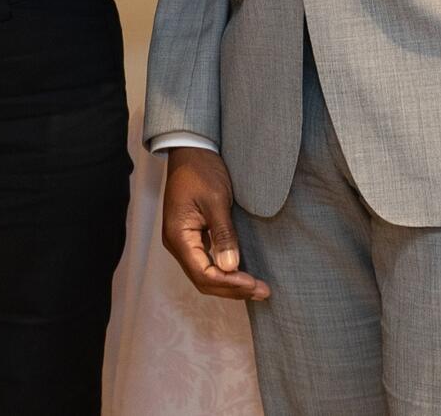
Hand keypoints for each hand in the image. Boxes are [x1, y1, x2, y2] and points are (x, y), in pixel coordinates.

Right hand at [161, 148, 269, 302]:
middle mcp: (177, 244)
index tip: (254, 282)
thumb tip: (230, 267)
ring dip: (230, 283)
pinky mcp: (192, 237)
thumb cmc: (202, 170)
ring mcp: (183, 241)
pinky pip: (206, 263)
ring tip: (257, 288)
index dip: (229, 283)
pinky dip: (225, 272)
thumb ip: (223, 234)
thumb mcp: (216, 200)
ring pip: (205, 274)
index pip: (203, 273)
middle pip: (203, 280)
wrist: (191, 150)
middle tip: (263, 290)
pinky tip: (242, 273)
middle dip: (232, 288)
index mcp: (178, 236)